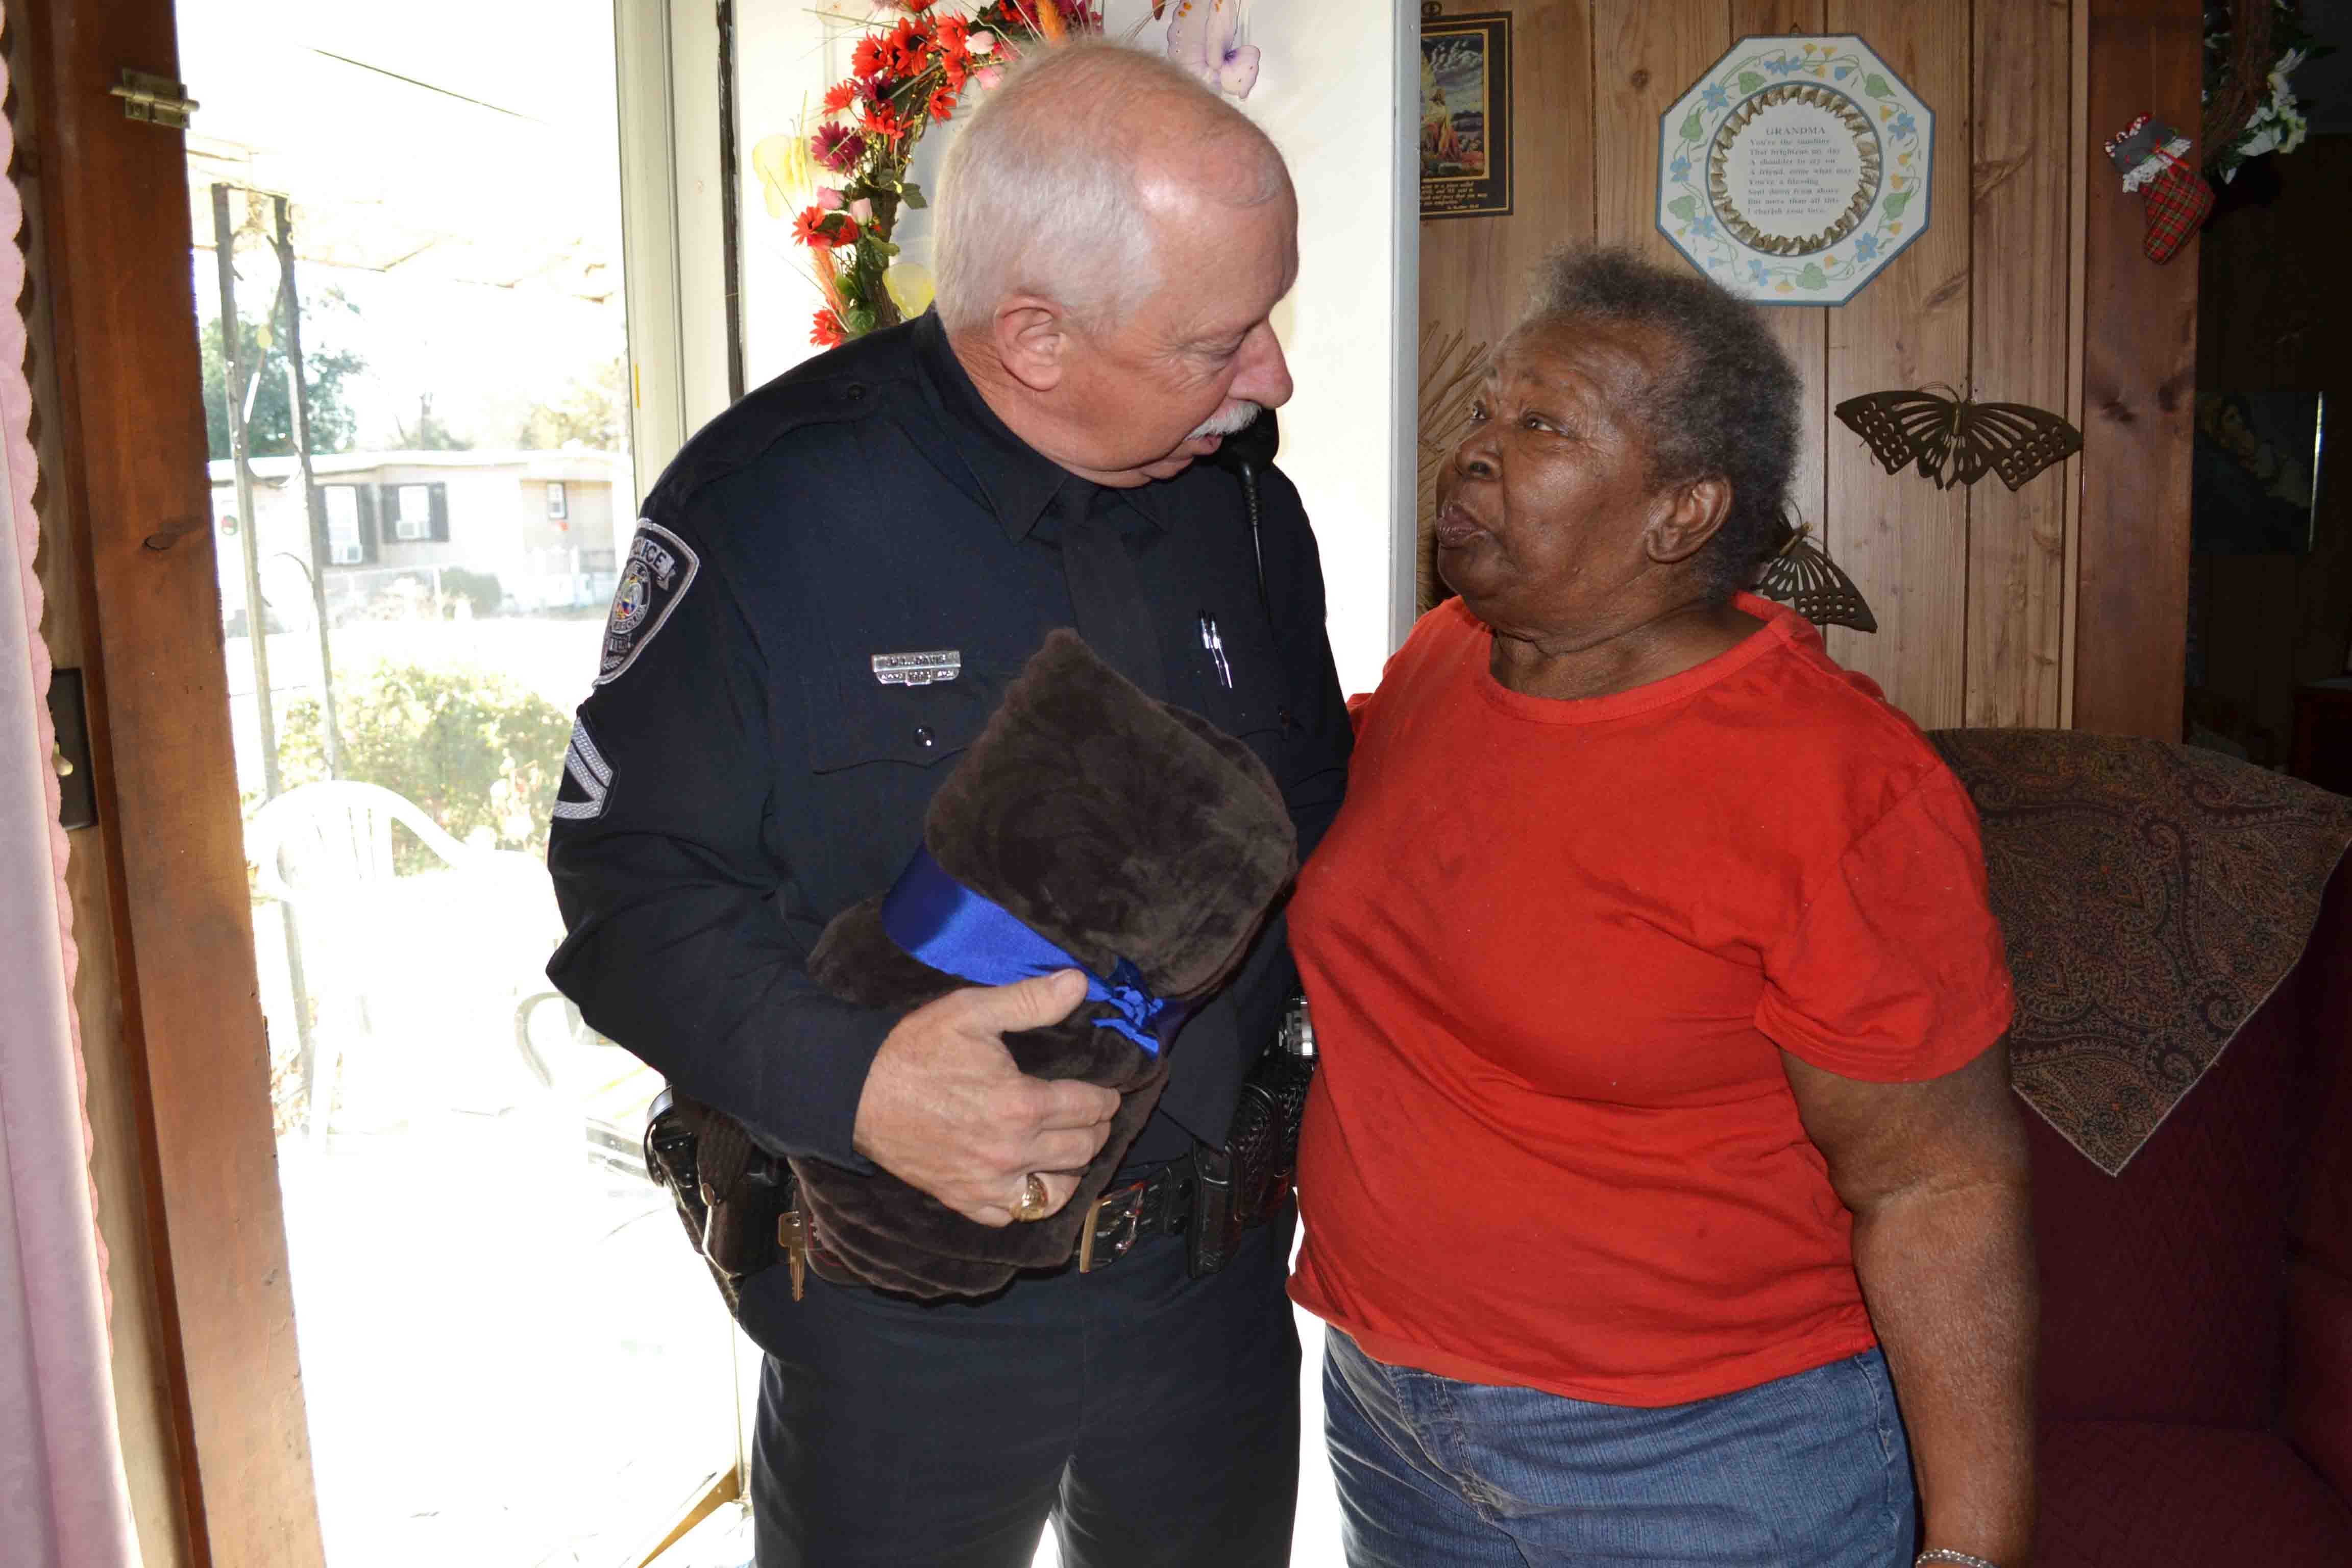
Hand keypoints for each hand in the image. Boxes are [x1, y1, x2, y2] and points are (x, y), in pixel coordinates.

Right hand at [850, 970, 1120, 1225]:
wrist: (856, 1092)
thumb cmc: (914, 1049)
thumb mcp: (972, 1012)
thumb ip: (1031, 1001)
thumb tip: (1078, 983)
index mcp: (1022, 1105)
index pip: (1089, 1109)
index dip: (1106, 1099)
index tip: (1109, 1093)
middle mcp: (1012, 1152)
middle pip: (1082, 1150)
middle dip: (1097, 1130)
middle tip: (1094, 1116)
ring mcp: (988, 1183)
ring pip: (1058, 1191)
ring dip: (1073, 1169)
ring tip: (1071, 1148)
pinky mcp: (963, 1200)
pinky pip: (1014, 1216)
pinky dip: (1031, 1202)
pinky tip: (1032, 1180)